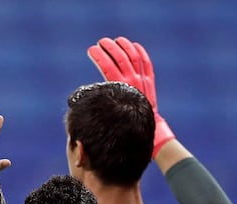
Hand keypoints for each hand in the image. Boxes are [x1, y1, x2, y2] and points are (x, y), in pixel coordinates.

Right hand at [87, 36, 174, 156]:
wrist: (149, 130)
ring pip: (133, 56)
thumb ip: (102, 99)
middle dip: (109, 46)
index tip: (91, 49)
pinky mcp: (150, 81)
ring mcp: (143, 80)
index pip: (107, 66)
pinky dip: (140, 51)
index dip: (98, 55)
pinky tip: (134, 45)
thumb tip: (87, 94)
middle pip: (120, 57)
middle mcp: (133, 81)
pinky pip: (146, 62)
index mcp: (121, 88)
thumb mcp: (110, 111)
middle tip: (101, 42)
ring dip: (124, 45)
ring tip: (116, 40)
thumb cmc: (125, 124)